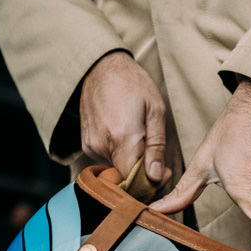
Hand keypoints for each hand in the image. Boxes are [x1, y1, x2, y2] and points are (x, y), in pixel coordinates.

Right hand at [79, 50, 170, 185]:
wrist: (101, 67)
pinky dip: (120, 156)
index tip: (164, 173)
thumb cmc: (132, 84)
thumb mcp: (155, 111)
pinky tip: (126, 138)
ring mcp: (91, 146)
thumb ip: (156, 147)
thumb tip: (156, 176)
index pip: (135, 181)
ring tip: (141, 141)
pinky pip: (107, 160)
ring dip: (132, 164)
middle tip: (158, 162)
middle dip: (144, 175)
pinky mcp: (86, 145)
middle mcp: (101, 145)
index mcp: (122, 137)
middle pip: (126, 178)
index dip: (152, 183)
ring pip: (117, 170)